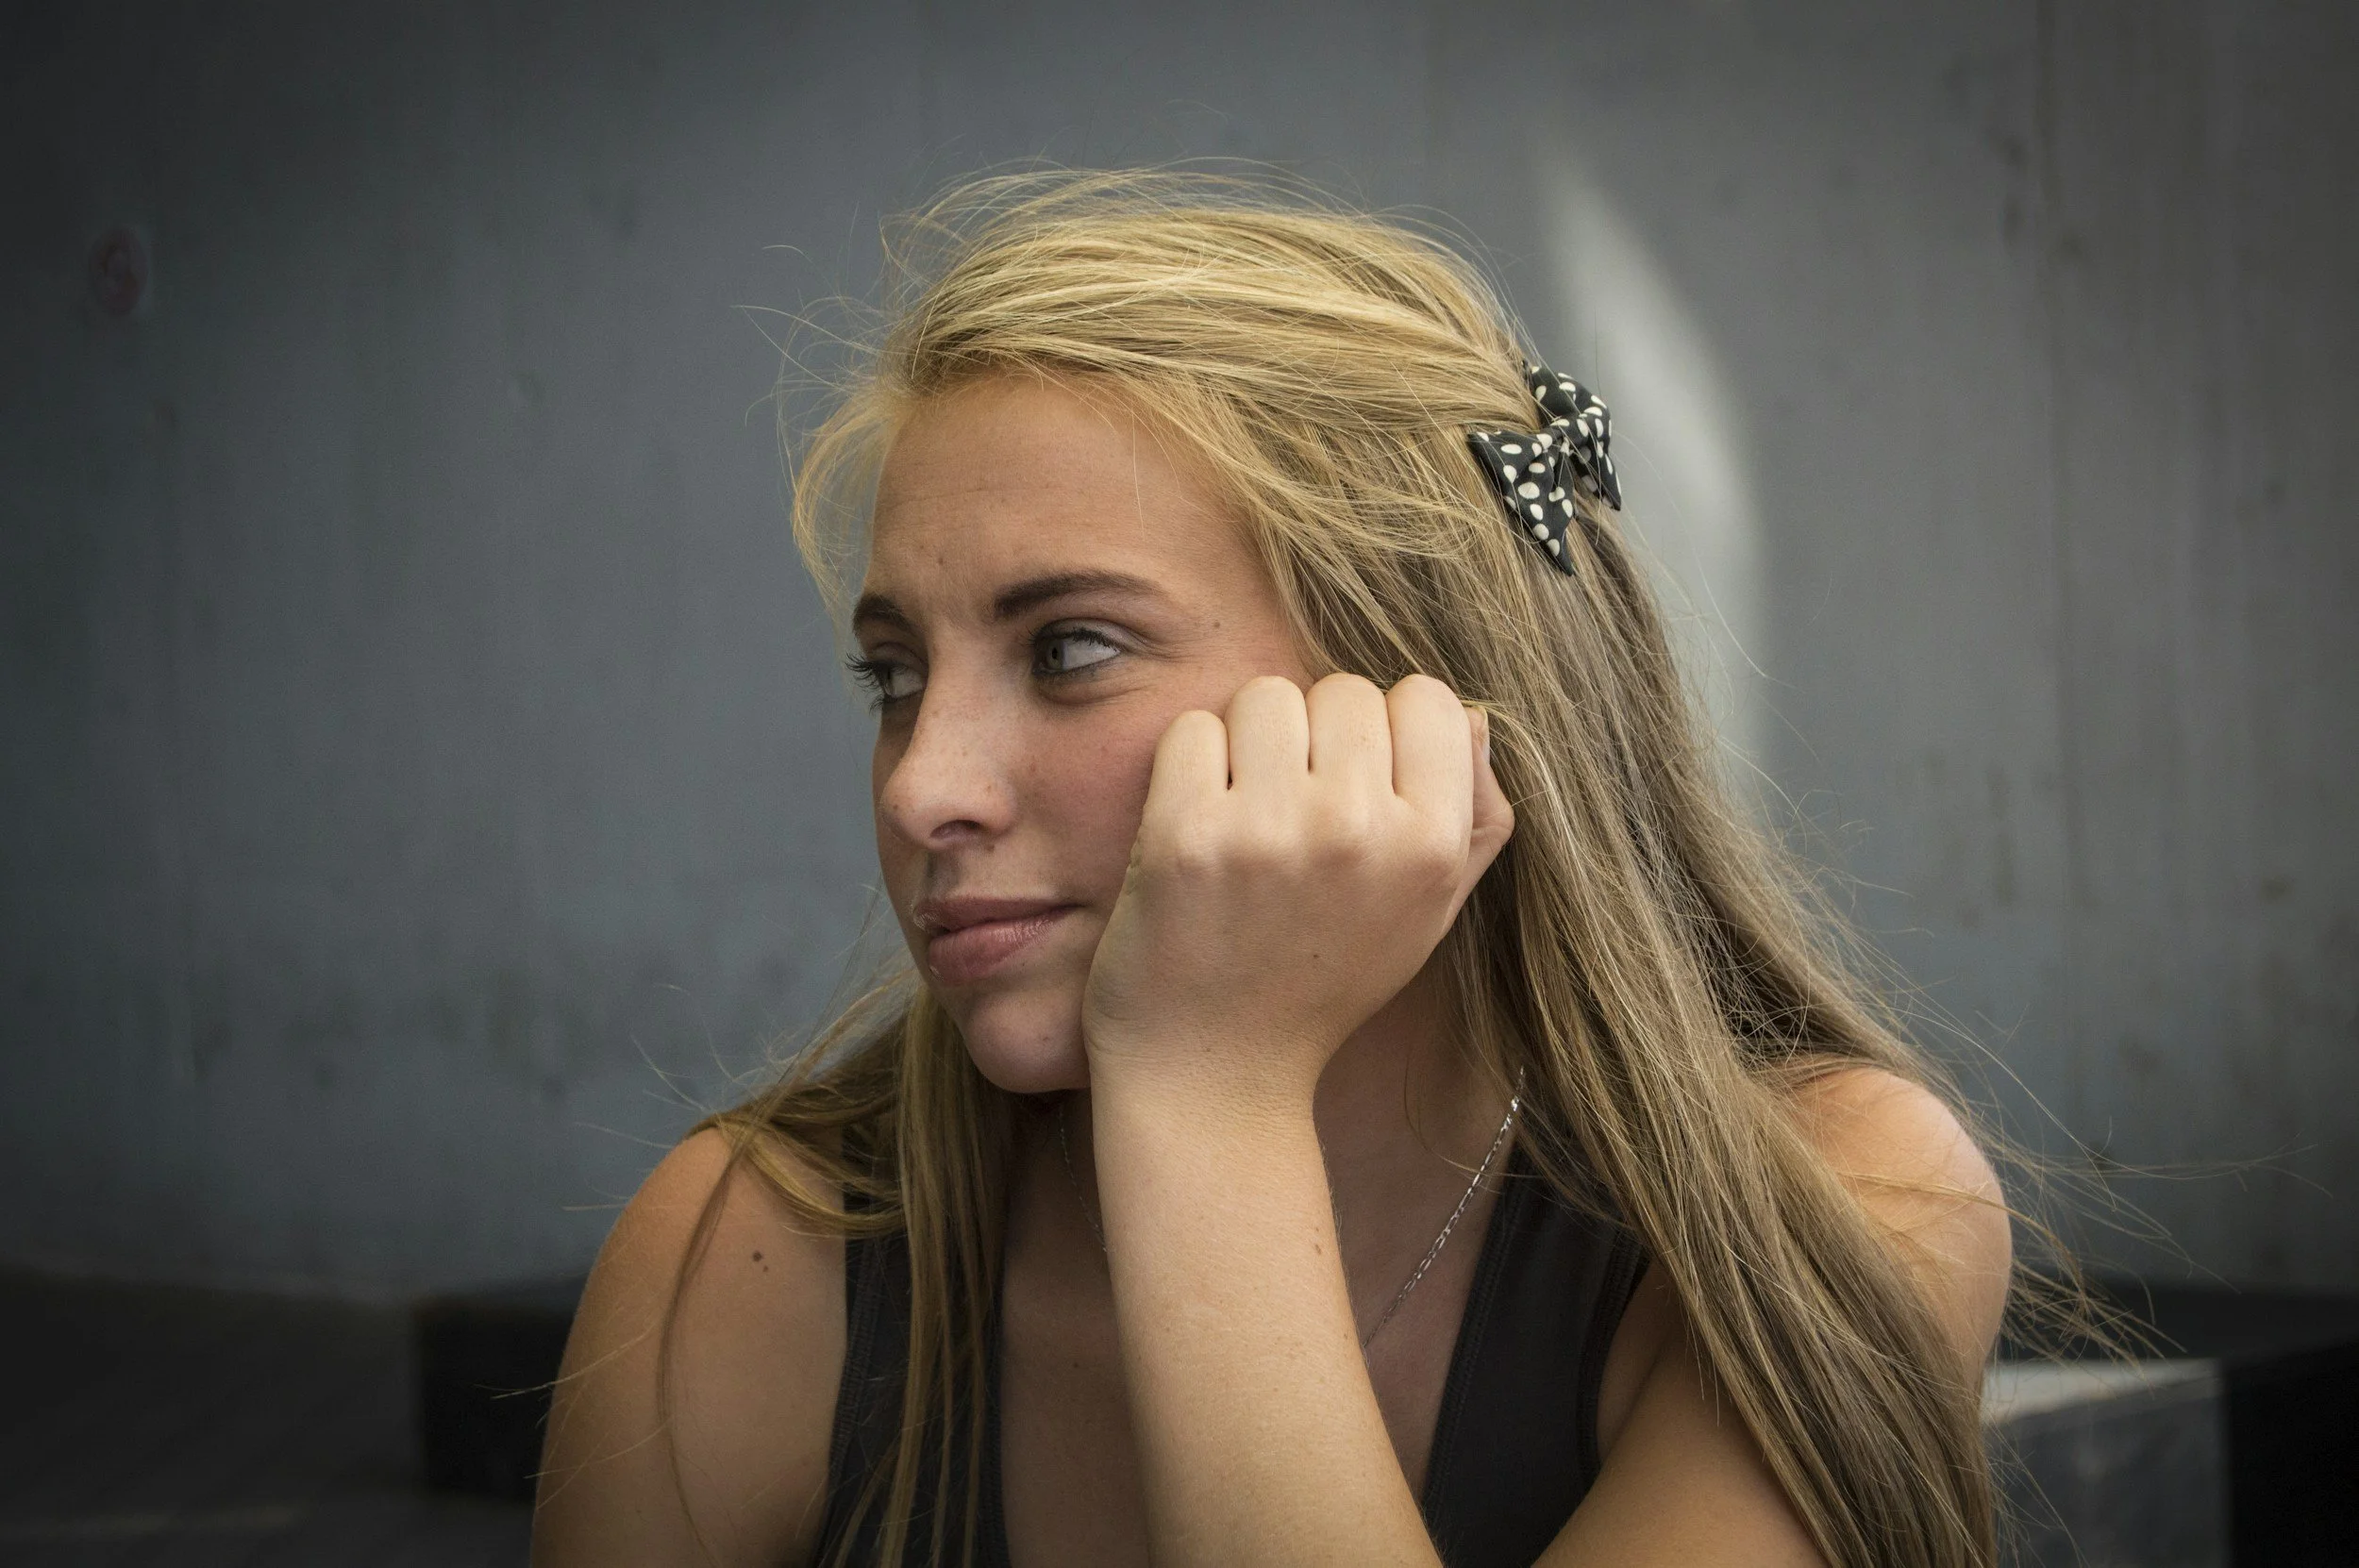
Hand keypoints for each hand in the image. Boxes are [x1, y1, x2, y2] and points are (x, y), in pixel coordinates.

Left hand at [1080, 672, 1514, 1115]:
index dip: (1392, 729)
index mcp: (1430, 846)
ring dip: (1251, 742)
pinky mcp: (1185, 834)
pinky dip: (1190, 767)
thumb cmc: (1323, 981)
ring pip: (1267, 696)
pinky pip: (1195, 730)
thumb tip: (1475, 716)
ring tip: (1247, 814)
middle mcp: (1358, 831)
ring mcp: (1269, 830)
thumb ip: (1473, 818)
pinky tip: (1200, 827)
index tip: (1362, 781)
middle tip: (1296, 809)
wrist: (1214, 1069)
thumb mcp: (1427, 915)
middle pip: (1345, 691)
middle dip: (1317, 736)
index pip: (1431, 698)